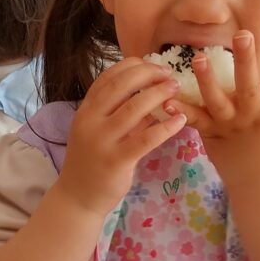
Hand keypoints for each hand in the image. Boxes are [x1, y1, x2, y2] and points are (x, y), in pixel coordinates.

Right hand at [58, 57, 186, 216]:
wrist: (77, 197)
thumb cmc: (91, 161)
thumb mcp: (97, 130)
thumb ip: (117, 112)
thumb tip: (149, 93)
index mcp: (86, 109)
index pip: (108, 76)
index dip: (132, 65)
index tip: (152, 63)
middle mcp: (91, 120)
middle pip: (122, 85)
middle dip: (149, 74)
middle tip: (169, 74)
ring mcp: (102, 140)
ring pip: (135, 108)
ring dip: (159, 94)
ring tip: (176, 89)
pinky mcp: (117, 160)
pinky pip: (146, 138)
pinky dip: (166, 127)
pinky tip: (181, 121)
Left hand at [168, 30, 259, 189]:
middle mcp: (252, 115)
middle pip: (249, 85)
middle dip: (246, 60)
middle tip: (242, 34)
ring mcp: (231, 126)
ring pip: (218, 101)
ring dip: (208, 80)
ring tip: (198, 58)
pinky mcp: (213, 136)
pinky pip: (196, 123)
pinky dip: (182, 112)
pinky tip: (168, 101)